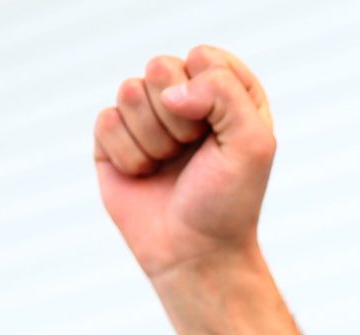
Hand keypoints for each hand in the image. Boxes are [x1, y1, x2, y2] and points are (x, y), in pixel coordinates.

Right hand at [92, 46, 274, 281]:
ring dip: (153, 139)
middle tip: (191, 150)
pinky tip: (144, 174)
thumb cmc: (228, 201)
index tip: (217, 131)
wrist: (194, 252)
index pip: (203, 57)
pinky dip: (128, 155)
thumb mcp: (253, 143)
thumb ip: (225, 92)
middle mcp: (185, 100)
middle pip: (161, 66)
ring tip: (168, 165)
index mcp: (225, 94)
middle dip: (177, 117)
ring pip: (129, 90)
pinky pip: (106, 120)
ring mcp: (147, 118)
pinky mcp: (113, 139)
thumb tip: (171, 89)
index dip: (206, 92)